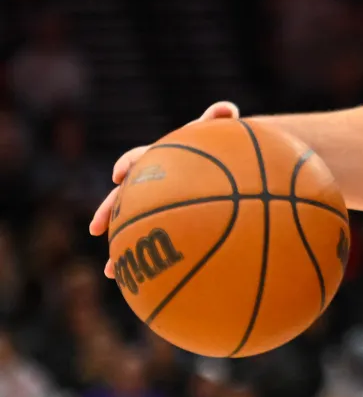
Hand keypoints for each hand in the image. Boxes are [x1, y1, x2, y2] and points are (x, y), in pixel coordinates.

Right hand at [91, 101, 240, 259]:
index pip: (138, 159)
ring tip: (110, 271)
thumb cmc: (224, 152)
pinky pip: (152, 249)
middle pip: (122, 198)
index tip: (119, 174)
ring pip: (131, 230)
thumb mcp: (221, 137)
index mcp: (159, 160)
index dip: (126, 165)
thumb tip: (227, 107)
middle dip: (108, 212)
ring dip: (119, 250)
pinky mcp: (167, 229)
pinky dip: (145, 266)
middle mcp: (150, 185)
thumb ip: (219, 123)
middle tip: (97, 227)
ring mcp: (156, 209)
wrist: (232, 175)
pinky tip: (141, 288)